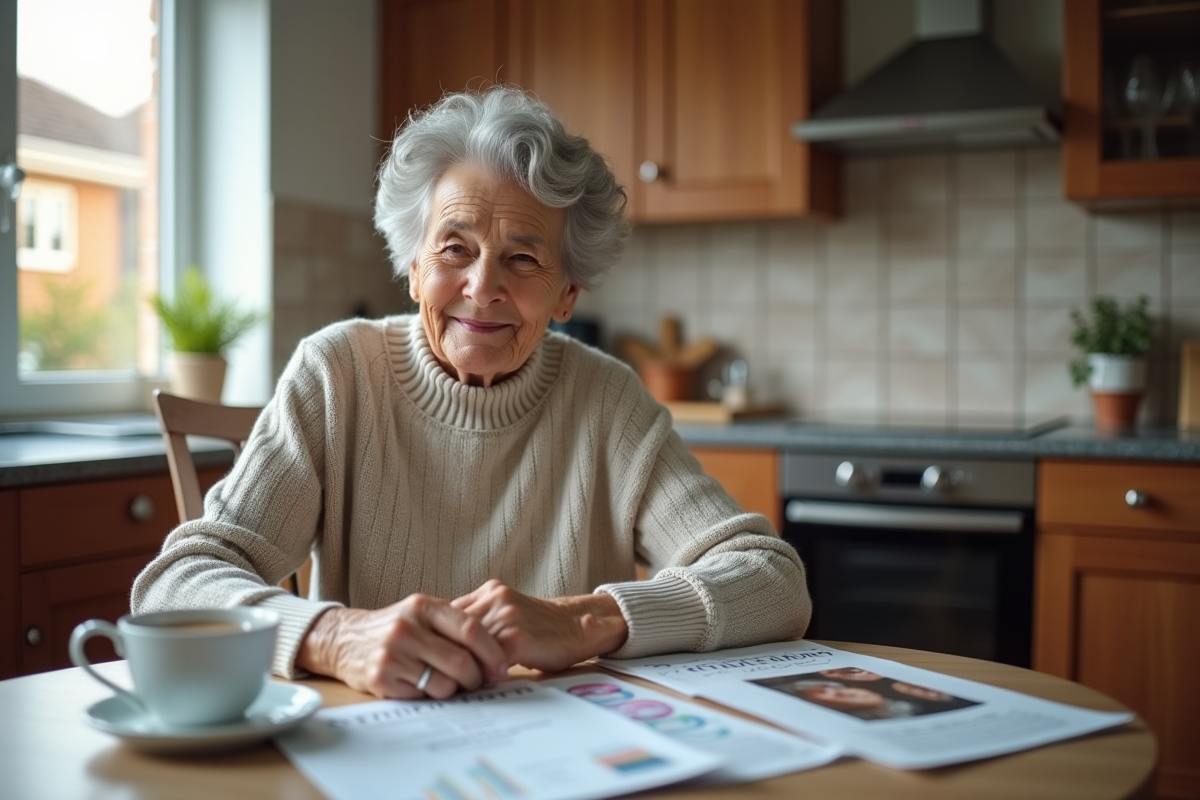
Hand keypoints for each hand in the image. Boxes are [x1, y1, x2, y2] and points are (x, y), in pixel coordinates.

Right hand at [296, 594, 508, 698]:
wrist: (343, 639)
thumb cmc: (394, 628)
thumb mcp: (420, 612)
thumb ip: (453, 624)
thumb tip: (496, 652)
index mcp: (422, 607)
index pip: (470, 628)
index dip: (492, 651)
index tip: (502, 666)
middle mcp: (407, 628)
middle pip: (461, 661)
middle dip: (477, 677)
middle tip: (479, 681)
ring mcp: (393, 654)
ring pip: (445, 683)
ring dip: (455, 689)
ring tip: (450, 683)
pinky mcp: (382, 679)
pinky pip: (422, 696)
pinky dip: (431, 695)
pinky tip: (424, 685)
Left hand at [451, 580, 628, 672]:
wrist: (579, 626)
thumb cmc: (542, 628)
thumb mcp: (507, 613)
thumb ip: (482, 622)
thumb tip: (448, 647)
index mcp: (489, 592)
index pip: (447, 617)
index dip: (440, 641)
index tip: (436, 659)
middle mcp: (494, 599)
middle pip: (452, 632)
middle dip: (446, 656)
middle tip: (440, 678)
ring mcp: (505, 617)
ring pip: (466, 648)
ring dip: (461, 670)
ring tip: (459, 686)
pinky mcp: (516, 638)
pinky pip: (486, 662)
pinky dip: (480, 676)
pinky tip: (481, 686)